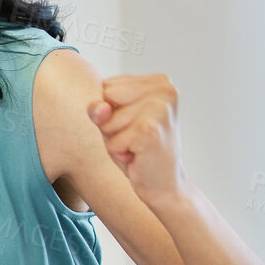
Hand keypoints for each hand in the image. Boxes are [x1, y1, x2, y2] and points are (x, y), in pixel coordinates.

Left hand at [88, 74, 186, 205]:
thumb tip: (99, 107)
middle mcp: (165, 90)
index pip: (107, 86)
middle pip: (106, 98)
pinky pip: (112, 141)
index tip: (132, 124)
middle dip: (111, 123)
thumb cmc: (137, 149)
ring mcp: (160, 109)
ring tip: (137, 145)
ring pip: (107, 121)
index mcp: (160, 81)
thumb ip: (100, 108)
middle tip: (134, 136)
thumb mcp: (113, 122)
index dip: (111, 110)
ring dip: (115, 139)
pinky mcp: (151, 131)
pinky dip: (119, 152)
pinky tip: (138, 155)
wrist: (165, 183)